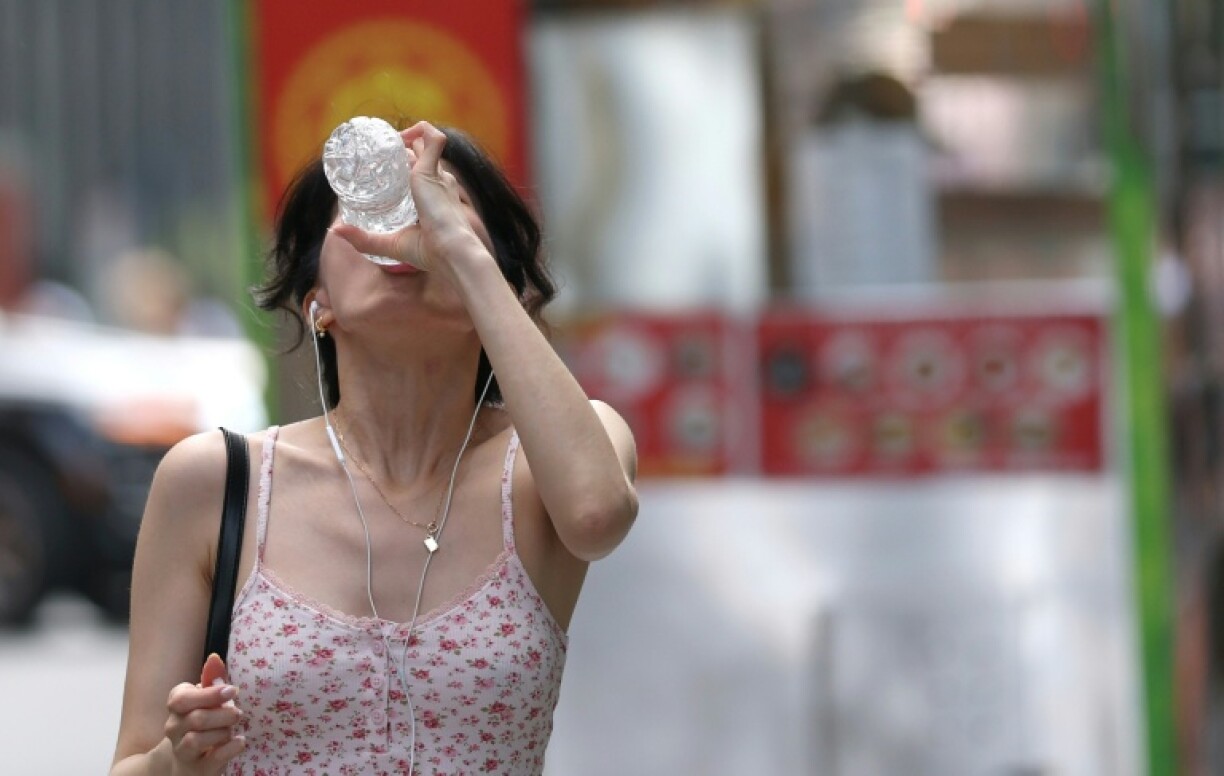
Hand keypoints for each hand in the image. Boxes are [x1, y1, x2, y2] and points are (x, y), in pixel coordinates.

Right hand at [163, 653, 244, 773]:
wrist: (192, 758)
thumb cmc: (205, 720)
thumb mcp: (209, 698)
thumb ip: (213, 679)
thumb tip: (214, 658)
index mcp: (176, 705)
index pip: (182, 699)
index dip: (209, 694)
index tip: (233, 691)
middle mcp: (173, 728)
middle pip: (195, 719)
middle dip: (222, 715)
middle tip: (238, 713)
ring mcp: (181, 751)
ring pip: (196, 740)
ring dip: (222, 733)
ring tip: (232, 730)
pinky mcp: (196, 769)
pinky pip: (211, 759)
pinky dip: (230, 749)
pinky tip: (240, 742)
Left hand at [330, 121, 490, 275]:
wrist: (450, 252)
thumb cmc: (428, 252)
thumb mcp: (389, 243)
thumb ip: (362, 238)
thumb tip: (333, 230)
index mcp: (434, 198)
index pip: (420, 173)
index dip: (404, 166)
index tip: (384, 167)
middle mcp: (439, 183)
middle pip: (421, 154)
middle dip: (404, 148)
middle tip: (380, 153)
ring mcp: (438, 175)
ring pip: (426, 142)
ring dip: (410, 134)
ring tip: (388, 140)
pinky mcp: (434, 170)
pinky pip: (433, 138)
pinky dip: (421, 129)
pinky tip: (401, 134)